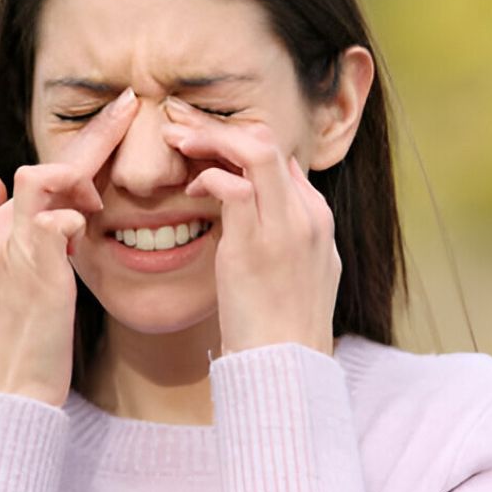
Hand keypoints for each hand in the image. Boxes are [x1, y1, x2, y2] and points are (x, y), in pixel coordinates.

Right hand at [0, 88, 138, 405]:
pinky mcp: (36, 268)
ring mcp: (10, 248)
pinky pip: (58, 219)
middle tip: (130, 105)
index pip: (31, 178)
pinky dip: (77, 217)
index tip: (108, 131)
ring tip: (107, 196)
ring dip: (84, 173)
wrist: (5, 395)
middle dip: (92, 133)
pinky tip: (91, 227)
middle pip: (43, 166)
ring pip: (45, 178)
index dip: (72, 160)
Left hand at [161, 103, 337, 356]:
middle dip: (218, 125)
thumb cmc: (279, 327)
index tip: (199, 138)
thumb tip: (256, 205)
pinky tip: (189, 188)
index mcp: (316, 218)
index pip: (279, 154)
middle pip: (267, 140)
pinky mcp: (257, 246)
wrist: (288, 369)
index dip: (235, 140)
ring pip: (254, 150)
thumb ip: (281, 234)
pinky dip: (207, 177)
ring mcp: (286, 227)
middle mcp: (307, 214)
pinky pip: (233, 186)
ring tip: (175, 137)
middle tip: (179, 121)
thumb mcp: (295, 273)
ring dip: (209, 136)